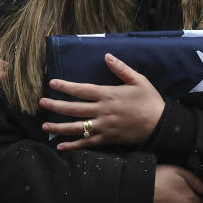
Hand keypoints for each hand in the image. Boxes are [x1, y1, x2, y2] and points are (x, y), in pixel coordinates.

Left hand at [38, 53, 164, 149]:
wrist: (161, 125)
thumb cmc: (150, 100)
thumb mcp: (138, 80)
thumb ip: (121, 68)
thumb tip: (107, 56)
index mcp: (108, 95)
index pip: (81, 90)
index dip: (65, 87)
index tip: (52, 83)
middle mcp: (102, 111)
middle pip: (73, 109)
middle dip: (55, 106)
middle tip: (41, 103)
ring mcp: (103, 127)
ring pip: (76, 128)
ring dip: (59, 127)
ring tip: (45, 126)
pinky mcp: (107, 139)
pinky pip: (87, 144)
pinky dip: (73, 146)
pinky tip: (60, 147)